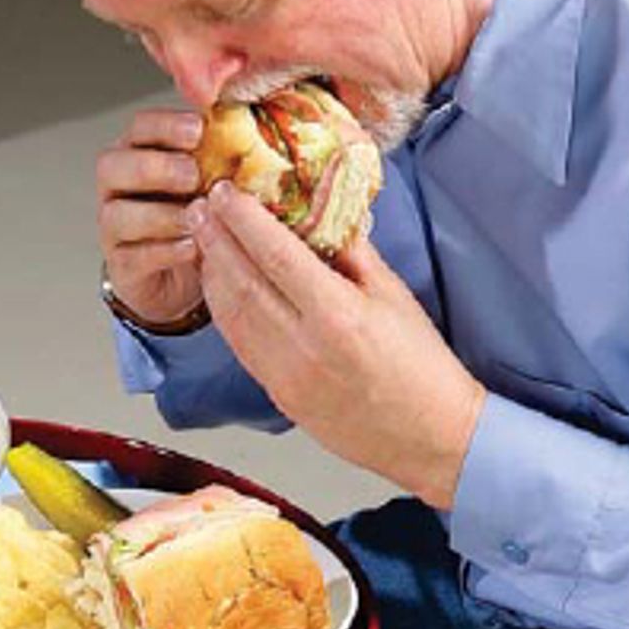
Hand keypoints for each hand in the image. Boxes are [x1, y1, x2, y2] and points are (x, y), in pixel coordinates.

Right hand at [96, 108, 205, 326]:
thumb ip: (221, 150)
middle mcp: (119, 188)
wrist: (191, 272)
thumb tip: (244, 123)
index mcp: (141, 154)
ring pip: (116, 215)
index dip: (164, 126)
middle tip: (192, 175)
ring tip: (194, 217)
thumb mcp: (215, 177)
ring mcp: (115, 228)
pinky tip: (191, 245)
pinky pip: (131, 257)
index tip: (197, 130)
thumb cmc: (202, 215)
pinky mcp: (122, 266)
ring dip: (159, 214)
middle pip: (111, 166)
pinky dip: (164, 251)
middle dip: (155, 168)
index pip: (139, 127)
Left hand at [187, 182, 485, 508]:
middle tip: (198, 205)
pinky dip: (222, 309)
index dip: (244, 219)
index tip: (225, 192)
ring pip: (231, 313)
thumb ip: (351, 251)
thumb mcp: (393, 295)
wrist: (429, 436)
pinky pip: (238, 343)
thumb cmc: (421, 365)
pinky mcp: (276, 393)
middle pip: (243, 280)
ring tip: (200, 237)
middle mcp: (303, 345)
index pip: (276, 254)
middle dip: (216, 239)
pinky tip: (216, 285)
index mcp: (337, 315)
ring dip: (210, 271)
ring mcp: (284, 374)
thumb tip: (318, 210)